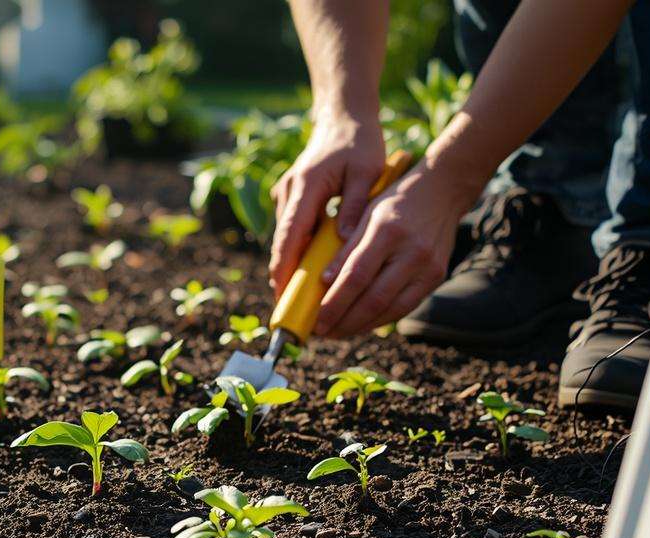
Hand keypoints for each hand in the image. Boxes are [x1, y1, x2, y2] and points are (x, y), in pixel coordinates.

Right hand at [268, 113, 384, 295]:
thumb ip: (354, 206)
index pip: (290, 235)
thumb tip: (344, 240)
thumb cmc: (359, 143)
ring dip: (292, 265)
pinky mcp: (291, 195)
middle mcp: (290, 191)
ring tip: (301, 297)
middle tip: (291, 308)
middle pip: (282, 242)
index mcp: (306, 186)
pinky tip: (311, 270)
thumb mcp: (366, 172)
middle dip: (284, 276)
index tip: (283, 295)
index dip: (284, 268)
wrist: (343, 116)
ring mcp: (287, 193)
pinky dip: (299, 249)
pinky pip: (292, 228)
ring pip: (286, 237)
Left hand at [312, 160, 480, 338]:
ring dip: (361, 326)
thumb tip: (323, 284)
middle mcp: (412, 252)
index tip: (315, 318)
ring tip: (338, 332)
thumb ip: (346, 248)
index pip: (356, 276)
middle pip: (374, 299)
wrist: (443, 193)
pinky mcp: (436, 278)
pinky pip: (405, 307)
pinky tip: (362, 323)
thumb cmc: (396, 202)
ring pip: (390, 310)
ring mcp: (428, 268)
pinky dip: (380, 319)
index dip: (334, 302)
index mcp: (388, 231)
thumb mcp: (366, 215)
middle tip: (323, 332)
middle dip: (344, 321)